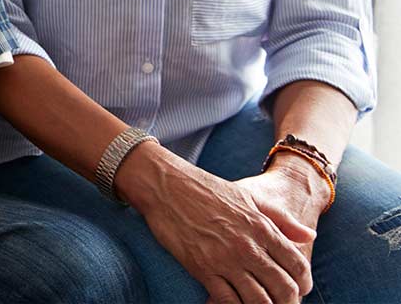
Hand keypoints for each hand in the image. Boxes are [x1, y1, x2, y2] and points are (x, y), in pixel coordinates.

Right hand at [119, 145, 313, 303]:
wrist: (166, 185)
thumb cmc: (207, 189)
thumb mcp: (248, 197)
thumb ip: (282, 219)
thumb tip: (310, 237)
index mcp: (262, 227)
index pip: (298, 267)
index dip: (304, 285)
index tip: (299, 290)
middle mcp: (248, 246)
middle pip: (284, 290)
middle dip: (288, 303)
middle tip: (282, 303)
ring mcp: (225, 260)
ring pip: (260, 301)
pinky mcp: (203, 269)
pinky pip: (229, 302)